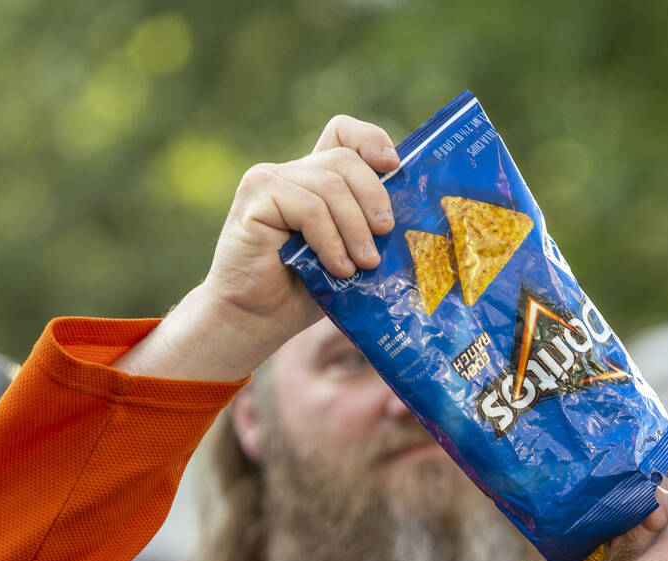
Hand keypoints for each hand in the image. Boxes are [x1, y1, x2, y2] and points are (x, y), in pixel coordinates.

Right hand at [117, 117, 397, 381]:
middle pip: (346, 159)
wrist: (256, 320)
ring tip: (363, 264)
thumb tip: (411, 222)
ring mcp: (270, 180)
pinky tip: (337, 267)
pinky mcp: (256, 197)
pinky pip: (310, 208)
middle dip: (374, 197)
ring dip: (355, 228)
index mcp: (315, 180)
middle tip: (385, 235)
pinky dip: (330, 239)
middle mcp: (292, 173)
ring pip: (331, 185)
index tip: (393, 167)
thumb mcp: (347, 256)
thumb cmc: (302, 294)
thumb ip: (367, 230)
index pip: (344, 133)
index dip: (371, 140)